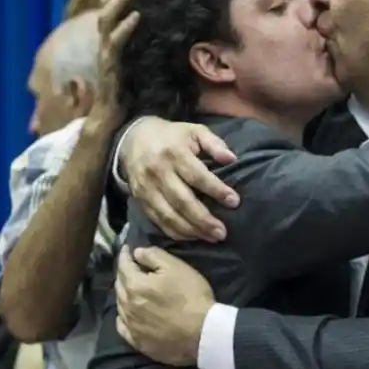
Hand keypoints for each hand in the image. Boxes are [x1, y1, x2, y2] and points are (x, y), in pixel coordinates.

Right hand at [90, 0, 141, 119]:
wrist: (110, 118)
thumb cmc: (124, 93)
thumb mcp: (135, 62)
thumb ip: (139, 45)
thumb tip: (156, 29)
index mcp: (109, 40)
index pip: (111, 6)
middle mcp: (104, 43)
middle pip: (107, 5)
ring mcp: (105, 54)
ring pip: (107, 18)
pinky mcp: (110, 67)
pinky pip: (115, 42)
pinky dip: (125, 27)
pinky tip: (137, 16)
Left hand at [115, 246, 214, 366]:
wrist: (202, 332)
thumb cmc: (191, 296)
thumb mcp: (176, 267)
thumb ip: (153, 256)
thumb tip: (136, 253)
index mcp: (135, 285)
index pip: (123, 265)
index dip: (124, 255)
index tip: (126, 248)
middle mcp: (127, 305)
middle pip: (119, 285)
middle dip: (123, 273)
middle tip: (130, 267)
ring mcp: (131, 325)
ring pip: (120, 305)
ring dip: (122, 293)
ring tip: (130, 288)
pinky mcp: (138, 342)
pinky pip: (122, 327)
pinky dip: (123, 317)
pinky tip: (127, 315)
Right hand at [121, 118, 239, 241]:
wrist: (133, 139)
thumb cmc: (172, 137)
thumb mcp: (195, 131)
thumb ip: (214, 143)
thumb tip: (231, 159)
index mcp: (174, 153)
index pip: (197, 176)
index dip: (216, 190)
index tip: (235, 202)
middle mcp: (158, 172)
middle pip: (182, 201)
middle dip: (204, 219)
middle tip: (222, 232)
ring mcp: (147, 188)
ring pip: (169, 215)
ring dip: (191, 230)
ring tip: (211, 237)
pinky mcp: (140, 200)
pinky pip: (158, 221)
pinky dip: (175, 232)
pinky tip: (192, 237)